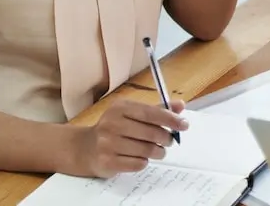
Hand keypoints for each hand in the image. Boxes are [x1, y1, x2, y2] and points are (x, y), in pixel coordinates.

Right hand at [65, 98, 188, 177]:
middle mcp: (112, 124)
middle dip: (166, 138)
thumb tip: (180, 106)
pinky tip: (142, 158)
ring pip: (146, 150)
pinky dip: (145, 161)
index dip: (170, 119)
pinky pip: (137, 163)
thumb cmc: (114, 128)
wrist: (85, 148)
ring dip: (158, 152)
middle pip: (150, 132)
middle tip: (170, 140)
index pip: (151, 113)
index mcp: (120, 107)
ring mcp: (108, 144)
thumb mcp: (132, 113)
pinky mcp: (107, 162)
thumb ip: (156, 109)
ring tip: (159, 151)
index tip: (184, 125)